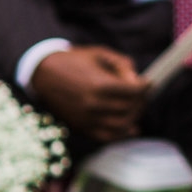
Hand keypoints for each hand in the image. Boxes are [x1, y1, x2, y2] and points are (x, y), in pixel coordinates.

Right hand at [26, 45, 148, 144]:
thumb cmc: (74, 61)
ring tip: (135, 107)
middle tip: (143, 94)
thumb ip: (122, 64)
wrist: (43, 75)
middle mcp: (93, 105)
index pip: (133, 91)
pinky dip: (122, 134)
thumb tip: (137, 79)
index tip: (148, 82)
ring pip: (122, 125)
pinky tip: (131, 127)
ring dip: (134, 117)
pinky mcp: (82, 127)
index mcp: (99, 84)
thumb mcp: (99, 54)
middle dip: (141, 100)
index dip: (145, 86)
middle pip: (130, 108)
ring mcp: (87, 119)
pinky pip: (107, 137)